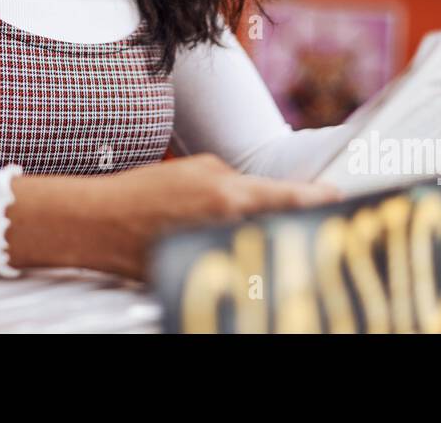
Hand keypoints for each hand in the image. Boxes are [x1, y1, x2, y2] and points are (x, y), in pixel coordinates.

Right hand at [5, 154, 342, 280]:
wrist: (101, 224)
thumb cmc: (145, 191)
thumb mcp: (197, 168)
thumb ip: (235, 180)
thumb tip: (259, 195)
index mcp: (229, 194)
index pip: (288, 197)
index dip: (319, 199)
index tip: (339, 198)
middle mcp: (227, 225)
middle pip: (283, 229)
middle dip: (300, 225)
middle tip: (319, 223)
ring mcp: (215, 252)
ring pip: (262, 251)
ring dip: (272, 245)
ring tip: (285, 240)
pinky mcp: (201, 273)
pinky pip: (234, 263)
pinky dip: (243, 259)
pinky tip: (245, 256)